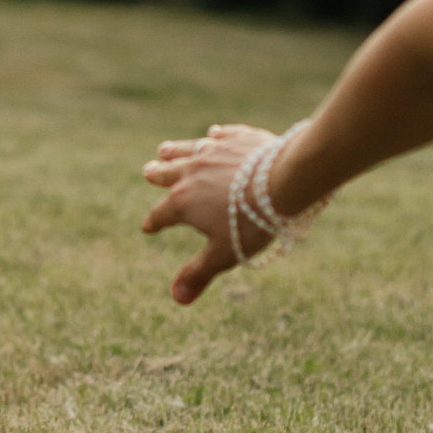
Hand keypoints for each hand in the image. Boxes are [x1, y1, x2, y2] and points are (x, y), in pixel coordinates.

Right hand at [140, 124, 277, 304]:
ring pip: (189, 149)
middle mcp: (193, 172)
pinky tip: (214, 134)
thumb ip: (199, 273)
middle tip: (148, 171)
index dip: (154, 223)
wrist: (284, 180)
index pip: (161, 214)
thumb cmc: (252, 222)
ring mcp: (215, 151)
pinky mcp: (238, 138)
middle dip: (157, 174)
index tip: (148, 227)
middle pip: (168, 173)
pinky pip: (221, 136)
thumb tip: (177, 298)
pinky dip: (215, 136)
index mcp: (183, 201)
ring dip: (176, 150)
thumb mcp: (224, 254)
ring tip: (164, 150)